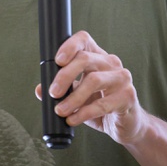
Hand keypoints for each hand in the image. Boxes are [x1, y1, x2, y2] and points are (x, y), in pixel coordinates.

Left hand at [35, 30, 146, 144]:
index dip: (69, 46)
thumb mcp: (77, 98)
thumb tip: (39, 89)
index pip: (84, 40)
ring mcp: (122, 78)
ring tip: (60, 110)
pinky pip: (102, 103)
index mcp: (98, 57)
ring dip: (73, 98)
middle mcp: (111, 63)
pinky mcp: (128, 96)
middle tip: (52, 92)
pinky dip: (84, 113)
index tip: (56, 60)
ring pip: (93, 80)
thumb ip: (61, 91)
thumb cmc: (100, 106)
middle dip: (64, 76)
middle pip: (85, 59)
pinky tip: (73, 119)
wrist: (127, 126)